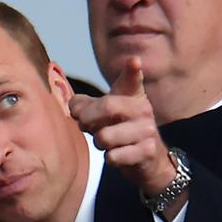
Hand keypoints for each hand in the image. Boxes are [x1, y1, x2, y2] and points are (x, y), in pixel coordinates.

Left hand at [70, 56, 179, 205]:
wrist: (148, 159)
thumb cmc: (122, 131)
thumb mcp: (106, 114)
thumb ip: (86, 106)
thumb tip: (72, 106)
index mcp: (133, 95)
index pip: (133, 79)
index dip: (132, 70)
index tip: (134, 61)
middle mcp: (143, 109)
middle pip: (108, 106)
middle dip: (87, 118)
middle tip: (83, 124)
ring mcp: (147, 130)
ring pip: (105, 137)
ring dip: (98, 143)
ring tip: (105, 142)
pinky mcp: (146, 152)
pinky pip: (113, 156)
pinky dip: (109, 158)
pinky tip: (117, 155)